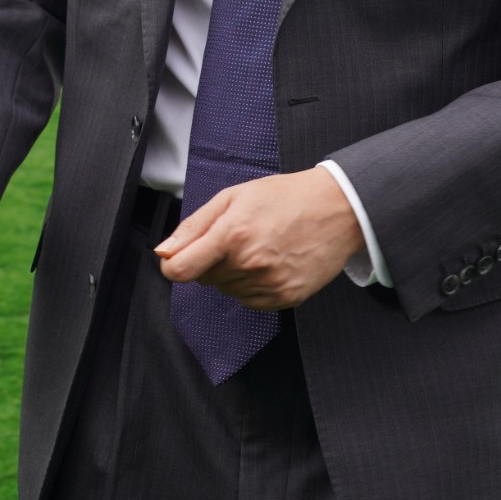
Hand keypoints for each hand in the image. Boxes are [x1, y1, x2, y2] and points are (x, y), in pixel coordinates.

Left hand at [155, 167, 362, 309]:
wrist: (336, 209)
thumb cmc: (284, 197)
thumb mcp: (233, 197)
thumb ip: (193, 226)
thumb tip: (164, 252)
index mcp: (232, 234)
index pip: (181, 270)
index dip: (172, 265)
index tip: (178, 259)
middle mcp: (250, 264)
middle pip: (204, 279)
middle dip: (211, 261)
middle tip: (236, 237)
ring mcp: (270, 284)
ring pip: (226, 291)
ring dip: (232, 274)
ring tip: (257, 247)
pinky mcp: (286, 298)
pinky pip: (249, 302)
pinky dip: (251, 287)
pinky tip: (269, 263)